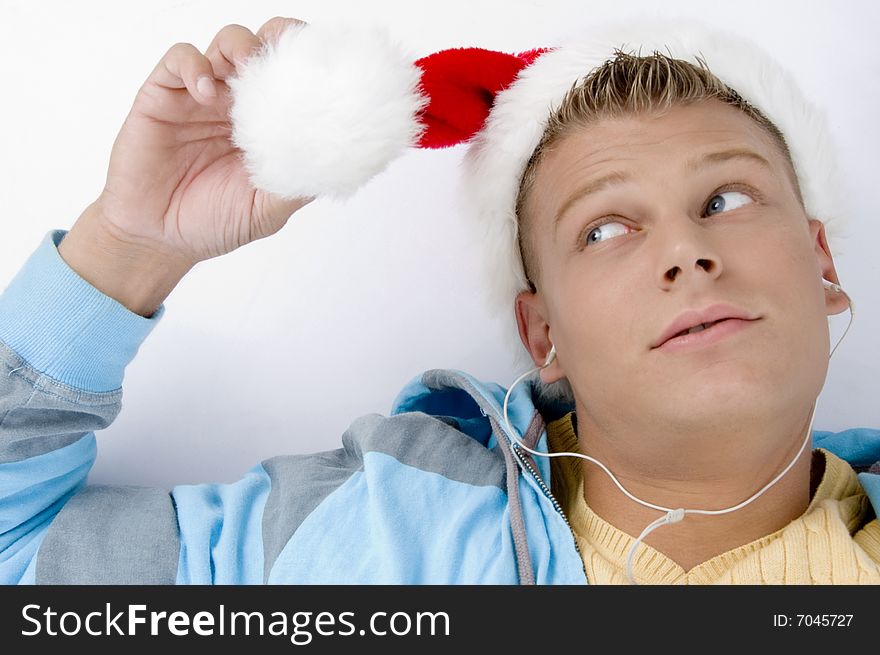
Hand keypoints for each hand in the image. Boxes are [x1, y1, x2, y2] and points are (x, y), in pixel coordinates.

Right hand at [73, 16, 311, 266]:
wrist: (159, 238)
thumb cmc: (214, 221)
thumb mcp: (268, 210)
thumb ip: (297, 184)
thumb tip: (337, 163)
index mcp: (268, 126)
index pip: (295, 81)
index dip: (310, 66)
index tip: (328, 67)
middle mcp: (238, 104)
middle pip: (264, 50)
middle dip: (280, 41)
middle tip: (291, 54)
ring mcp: (201, 96)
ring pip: (226, 45)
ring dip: (241, 46)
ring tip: (248, 66)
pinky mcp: (163, 95)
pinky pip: (179, 61)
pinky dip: (194, 66)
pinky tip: (205, 91)